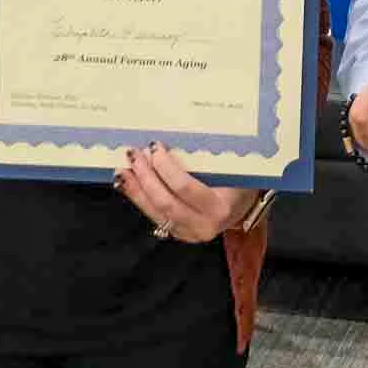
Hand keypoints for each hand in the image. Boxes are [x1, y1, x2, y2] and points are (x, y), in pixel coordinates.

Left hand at [114, 143, 259, 243]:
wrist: (244, 206)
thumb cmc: (239, 180)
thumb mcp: (232, 168)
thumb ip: (208, 155)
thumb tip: (176, 134)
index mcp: (220, 208)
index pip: (185, 188)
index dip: (166, 167)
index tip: (155, 146)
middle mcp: (203, 226)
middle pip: (165, 202)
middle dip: (145, 176)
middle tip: (135, 154)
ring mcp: (188, 233)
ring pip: (154, 211)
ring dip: (136, 188)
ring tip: (124, 167)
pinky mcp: (176, 232)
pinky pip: (152, 215)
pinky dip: (137, 197)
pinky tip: (128, 182)